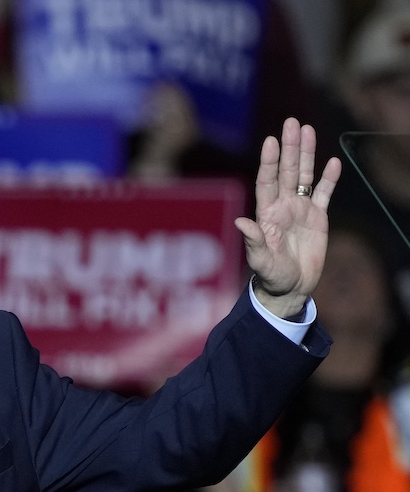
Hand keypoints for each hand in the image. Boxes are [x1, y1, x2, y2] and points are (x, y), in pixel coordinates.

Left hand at [236, 117, 341, 317]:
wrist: (290, 288)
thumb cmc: (270, 276)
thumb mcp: (260, 261)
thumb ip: (253, 241)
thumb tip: (240, 222)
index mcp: (266, 213)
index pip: (266, 181)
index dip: (268, 162)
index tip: (270, 141)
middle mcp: (282, 206)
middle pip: (286, 171)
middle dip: (289, 148)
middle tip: (292, 122)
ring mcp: (300, 210)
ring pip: (304, 176)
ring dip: (307, 154)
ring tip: (308, 130)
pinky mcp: (318, 218)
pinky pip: (324, 194)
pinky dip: (329, 179)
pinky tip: (333, 162)